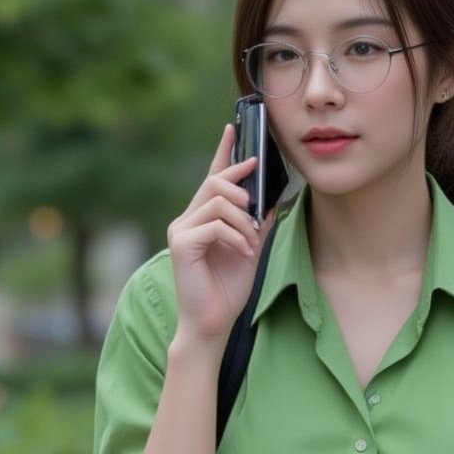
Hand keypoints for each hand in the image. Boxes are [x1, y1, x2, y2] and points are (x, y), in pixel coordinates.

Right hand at [166, 124, 276, 348]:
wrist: (213, 323)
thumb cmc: (227, 289)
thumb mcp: (251, 249)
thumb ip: (258, 224)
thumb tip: (273, 201)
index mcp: (201, 218)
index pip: (211, 177)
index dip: (223, 153)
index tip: (233, 130)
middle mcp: (186, 219)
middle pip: (216, 182)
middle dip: (242, 192)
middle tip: (256, 215)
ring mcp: (180, 230)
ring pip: (219, 201)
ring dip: (244, 222)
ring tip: (250, 245)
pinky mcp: (181, 243)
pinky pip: (215, 224)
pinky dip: (236, 236)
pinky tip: (243, 252)